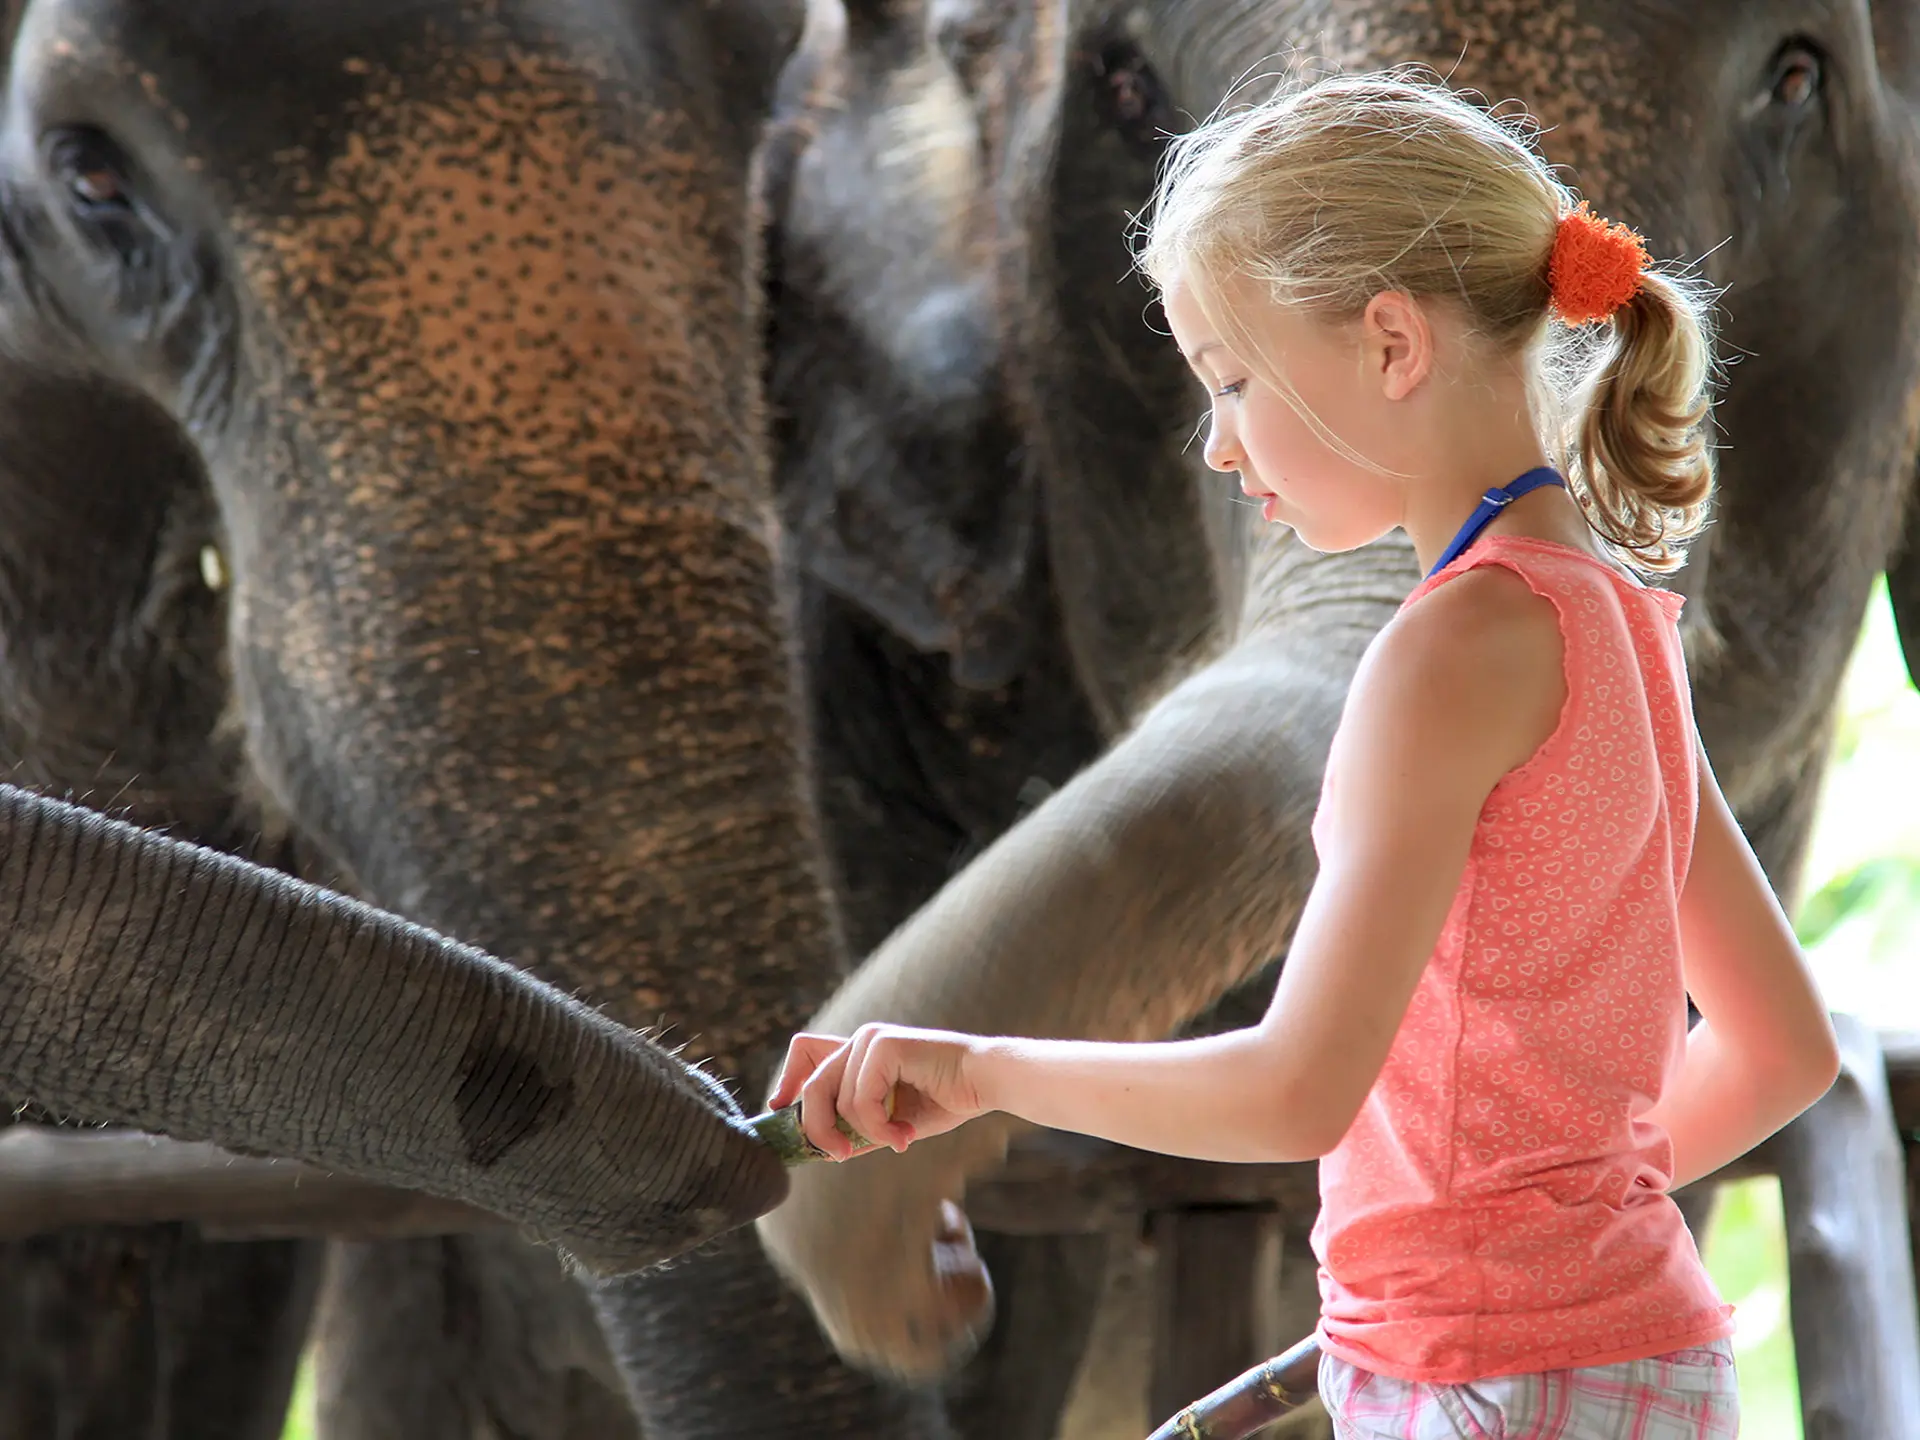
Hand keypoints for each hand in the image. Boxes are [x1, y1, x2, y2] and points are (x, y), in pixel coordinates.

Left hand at [767, 1023, 988, 1160]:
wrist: (985, 1082)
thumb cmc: (946, 1099)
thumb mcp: (891, 1121)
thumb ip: (857, 1128)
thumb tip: (820, 1151)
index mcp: (859, 1052)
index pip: (804, 1052)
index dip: (786, 1080)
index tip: (779, 1109)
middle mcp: (861, 1040)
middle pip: (811, 1084)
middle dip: (816, 1127)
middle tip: (839, 1156)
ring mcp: (871, 1039)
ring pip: (835, 1099)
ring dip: (865, 1133)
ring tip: (898, 1139)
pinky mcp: (884, 1045)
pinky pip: (860, 1099)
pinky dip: (878, 1127)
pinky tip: (905, 1134)